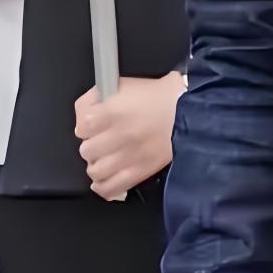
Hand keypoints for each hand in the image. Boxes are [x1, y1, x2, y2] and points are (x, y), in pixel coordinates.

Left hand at [74, 71, 182, 199]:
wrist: (190, 112)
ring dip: (96, 165)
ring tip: (105, 159)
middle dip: (92, 145)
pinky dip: (102, 186)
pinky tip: (103, 179)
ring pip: (95, 170)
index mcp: (114, 111)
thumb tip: (84, 113)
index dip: (85, 126)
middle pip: (87, 150)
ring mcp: (130, 156)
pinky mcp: (141, 171)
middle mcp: (120, 135)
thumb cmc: (156, 97)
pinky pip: (111, 187)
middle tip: (102, 141)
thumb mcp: (123, 85)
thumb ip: (96, 97)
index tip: (92, 125)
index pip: (82, 127)